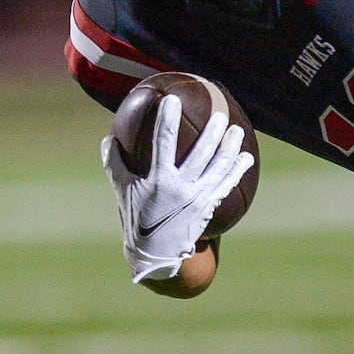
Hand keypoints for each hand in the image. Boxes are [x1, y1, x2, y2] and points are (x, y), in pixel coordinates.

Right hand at [101, 94, 255, 282]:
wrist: (156, 253)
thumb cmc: (137, 218)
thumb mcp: (122, 191)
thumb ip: (115, 164)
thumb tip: (107, 138)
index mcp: (158, 180)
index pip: (163, 143)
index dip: (167, 120)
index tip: (172, 99)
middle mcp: (181, 188)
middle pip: (201, 154)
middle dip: (212, 132)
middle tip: (220, 114)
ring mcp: (198, 198)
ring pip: (219, 168)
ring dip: (230, 148)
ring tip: (237, 130)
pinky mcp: (209, 207)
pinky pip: (226, 185)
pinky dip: (237, 170)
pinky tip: (246, 158)